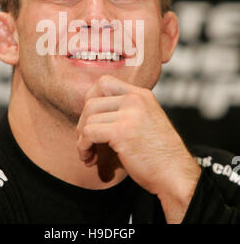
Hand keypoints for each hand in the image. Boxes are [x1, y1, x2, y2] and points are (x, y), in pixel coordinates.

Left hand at [76, 75, 200, 222]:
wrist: (175, 175)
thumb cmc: (158, 155)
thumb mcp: (144, 121)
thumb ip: (123, 112)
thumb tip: (89, 113)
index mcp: (141, 95)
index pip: (104, 82)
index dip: (90, 100)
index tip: (90, 120)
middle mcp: (135, 99)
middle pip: (91, 102)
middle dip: (83, 124)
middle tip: (86, 143)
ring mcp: (130, 113)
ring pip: (88, 119)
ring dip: (82, 139)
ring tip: (88, 153)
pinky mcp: (122, 131)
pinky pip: (89, 132)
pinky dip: (83, 147)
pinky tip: (90, 158)